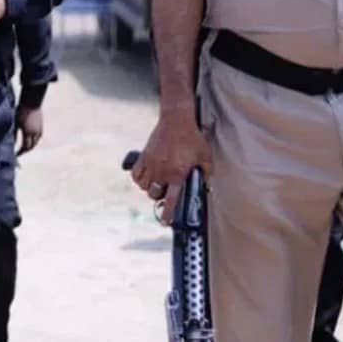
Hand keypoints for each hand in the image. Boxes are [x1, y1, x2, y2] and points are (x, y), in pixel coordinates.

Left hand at [15, 105, 43, 156]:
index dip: (20, 152)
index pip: (25, 147)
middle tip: (20, 153)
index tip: (15, 155)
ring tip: (24, 148)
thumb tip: (11, 143)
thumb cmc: (21, 111)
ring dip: (30, 146)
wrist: (32, 102)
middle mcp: (35, 133)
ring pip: (36, 143)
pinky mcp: (41, 127)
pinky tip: (30, 140)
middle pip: (31, 146)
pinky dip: (34, 141)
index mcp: (28, 132)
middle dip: (25, 151)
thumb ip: (13, 134)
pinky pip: (38, 138)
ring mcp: (40, 130)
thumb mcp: (15, 123)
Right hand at [130, 106, 212, 224]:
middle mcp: (162, 172)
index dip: (167, 213)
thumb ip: (206, 173)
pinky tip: (145, 178)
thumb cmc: (192, 138)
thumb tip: (206, 184)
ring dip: (150, 189)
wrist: (176, 120)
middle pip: (154, 194)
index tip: (164, 221)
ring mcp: (151, 164)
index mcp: (177, 174)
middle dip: (159, 197)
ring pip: (144, 186)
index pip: (171, 199)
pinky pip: (136, 174)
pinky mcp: (144, 156)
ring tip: (156, 185)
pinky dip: (139, 179)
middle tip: (164, 193)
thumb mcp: (205, 156)